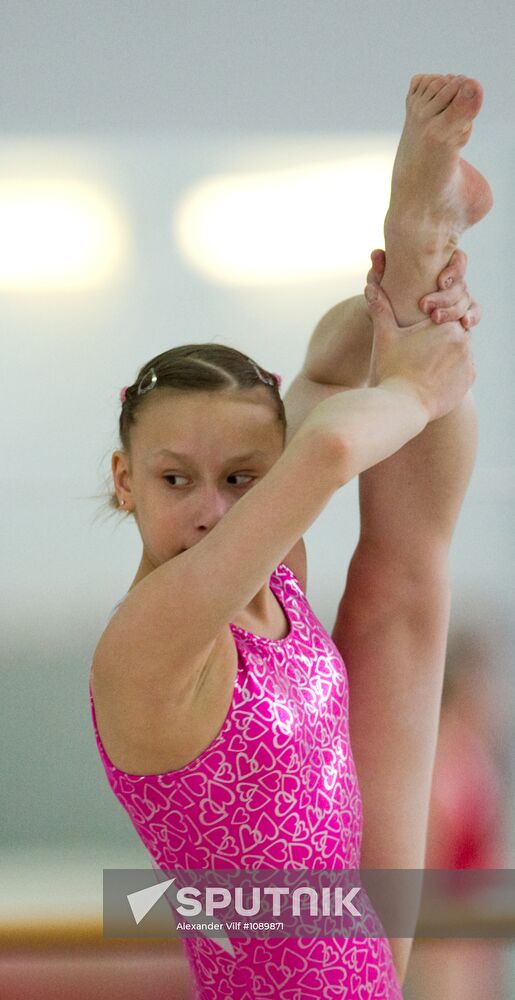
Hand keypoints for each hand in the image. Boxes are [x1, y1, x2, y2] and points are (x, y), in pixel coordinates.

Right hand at [365, 281, 475, 422]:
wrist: (401, 405)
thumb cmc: (391, 369)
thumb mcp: (384, 337)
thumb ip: (381, 309)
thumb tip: (370, 286)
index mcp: (446, 324)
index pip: (446, 313)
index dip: (431, 320)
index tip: (418, 331)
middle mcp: (463, 340)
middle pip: (455, 330)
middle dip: (442, 336)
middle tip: (421, 348)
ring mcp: (468, 362)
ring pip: (461, 349)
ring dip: (449, 352)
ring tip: (426, 363)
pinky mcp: (468, 380)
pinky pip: (464, 369)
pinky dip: (453, 370)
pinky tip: (434, 376)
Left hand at [368, 248, 481, 329]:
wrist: (392, 328)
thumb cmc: (388, 301)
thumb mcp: (382, 288)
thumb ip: (380, 272)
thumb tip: (376, 254)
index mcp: (438, 266)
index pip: (458, 260)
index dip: (455, 269)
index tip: (440, 281)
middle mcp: (451, 281)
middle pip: (461, 284)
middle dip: (446, 296)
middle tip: (425, 306)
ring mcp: (457, 299)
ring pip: (467, 299)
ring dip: (453, 309)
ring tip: (435, 317)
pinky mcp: (460, 315)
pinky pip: (473, 314)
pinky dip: (472, 317)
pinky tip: (464, 323)